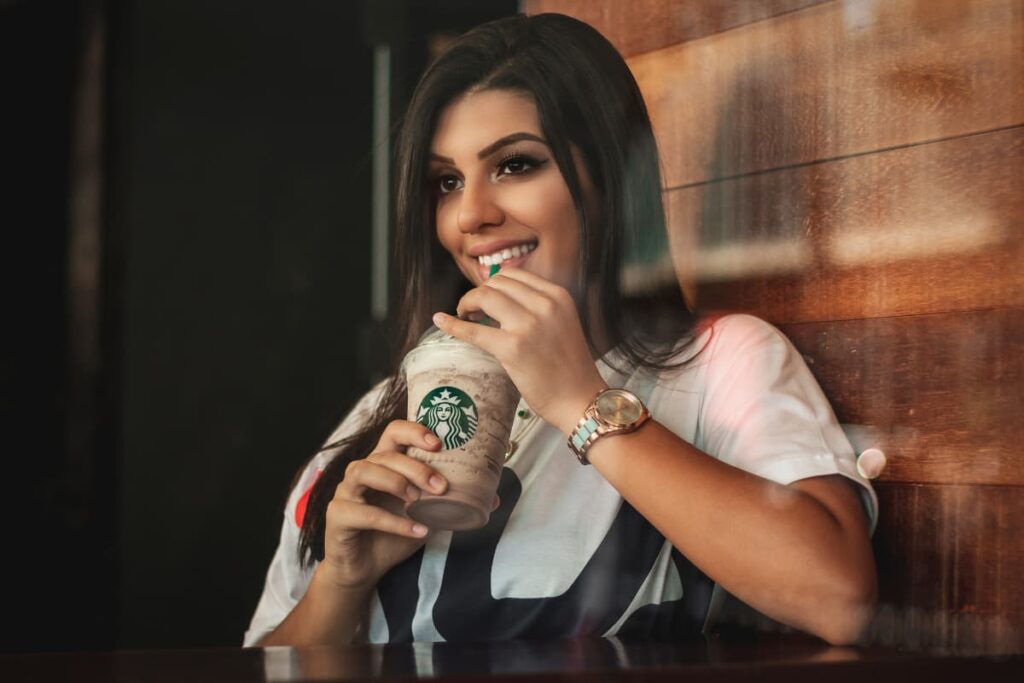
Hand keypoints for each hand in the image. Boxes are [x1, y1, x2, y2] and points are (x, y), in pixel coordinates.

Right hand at [319, 420, 446, 589]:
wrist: (364, 569)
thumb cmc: (394, 534)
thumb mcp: (428, 516)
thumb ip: (452, 502)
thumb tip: (494, 497)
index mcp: (384, 463)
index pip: (394, 432)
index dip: (414, 431)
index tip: (439, 443)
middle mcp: (363, 471)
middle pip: (385, 453)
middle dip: (416, 467)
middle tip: (441, 486)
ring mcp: (346, 491)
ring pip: (365, 471)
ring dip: (397, 483)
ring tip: (419, 502)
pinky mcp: (338, 516)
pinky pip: (363, 512)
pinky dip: (393, 521)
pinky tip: (416, 530)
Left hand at [433, 268, 607, 433]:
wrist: (581, 399)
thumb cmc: (570, 368)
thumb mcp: (562, 322)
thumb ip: (538, 307)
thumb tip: (500, 297)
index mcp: (558, 295)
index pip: (514, 275)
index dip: (493, 285)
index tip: (485, 299)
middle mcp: (545, 304)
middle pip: (496, 283)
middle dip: (479, 294)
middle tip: (471, 311)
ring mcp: (528, 325)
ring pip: (483, 297)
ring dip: (467, 304)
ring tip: (464, 318)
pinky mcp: (513, 348)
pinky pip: (473, 330)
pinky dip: (453, 325)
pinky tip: (441, 322)